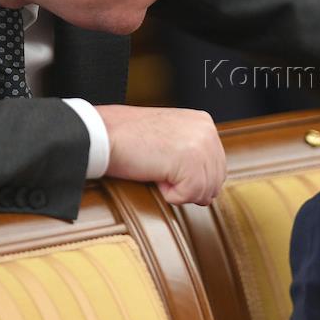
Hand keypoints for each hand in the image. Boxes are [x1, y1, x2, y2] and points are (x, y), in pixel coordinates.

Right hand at [95, 105, 225, 205]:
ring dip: (177, 190)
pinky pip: (189, 196)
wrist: (102, 134)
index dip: (191, 179)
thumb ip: (192, 150)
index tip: (166, 167)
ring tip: (156, 170)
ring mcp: (202, 146)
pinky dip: (169, 195)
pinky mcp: (191, 162)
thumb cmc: (128, 138)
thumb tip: (208, 186)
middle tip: (160, 171)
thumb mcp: (169, 136)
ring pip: (204, 192)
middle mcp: (207, 131)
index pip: (217, 167)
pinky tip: (155, 174)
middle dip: (188, 187)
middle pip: (215, 182)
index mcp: (204, 123)